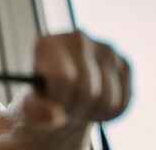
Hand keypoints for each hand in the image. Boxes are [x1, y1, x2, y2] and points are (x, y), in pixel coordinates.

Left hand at [19, 31, 131, 147]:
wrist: (64, 96)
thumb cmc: (45, 99)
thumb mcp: (32, 109)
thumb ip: (37, 112)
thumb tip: (57, 116)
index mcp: (48, 43)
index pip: (64, 77)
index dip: (60, 100)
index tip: (55, 106)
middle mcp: (78, 39)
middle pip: (88, 91)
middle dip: (77, 110)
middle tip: (67, 110)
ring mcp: (105, 49)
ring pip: (108, 99)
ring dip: (92, 114)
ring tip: (79, 107)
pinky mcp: (124, 64)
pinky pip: (122, 101)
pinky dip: (108, 113)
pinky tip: (94, 105)